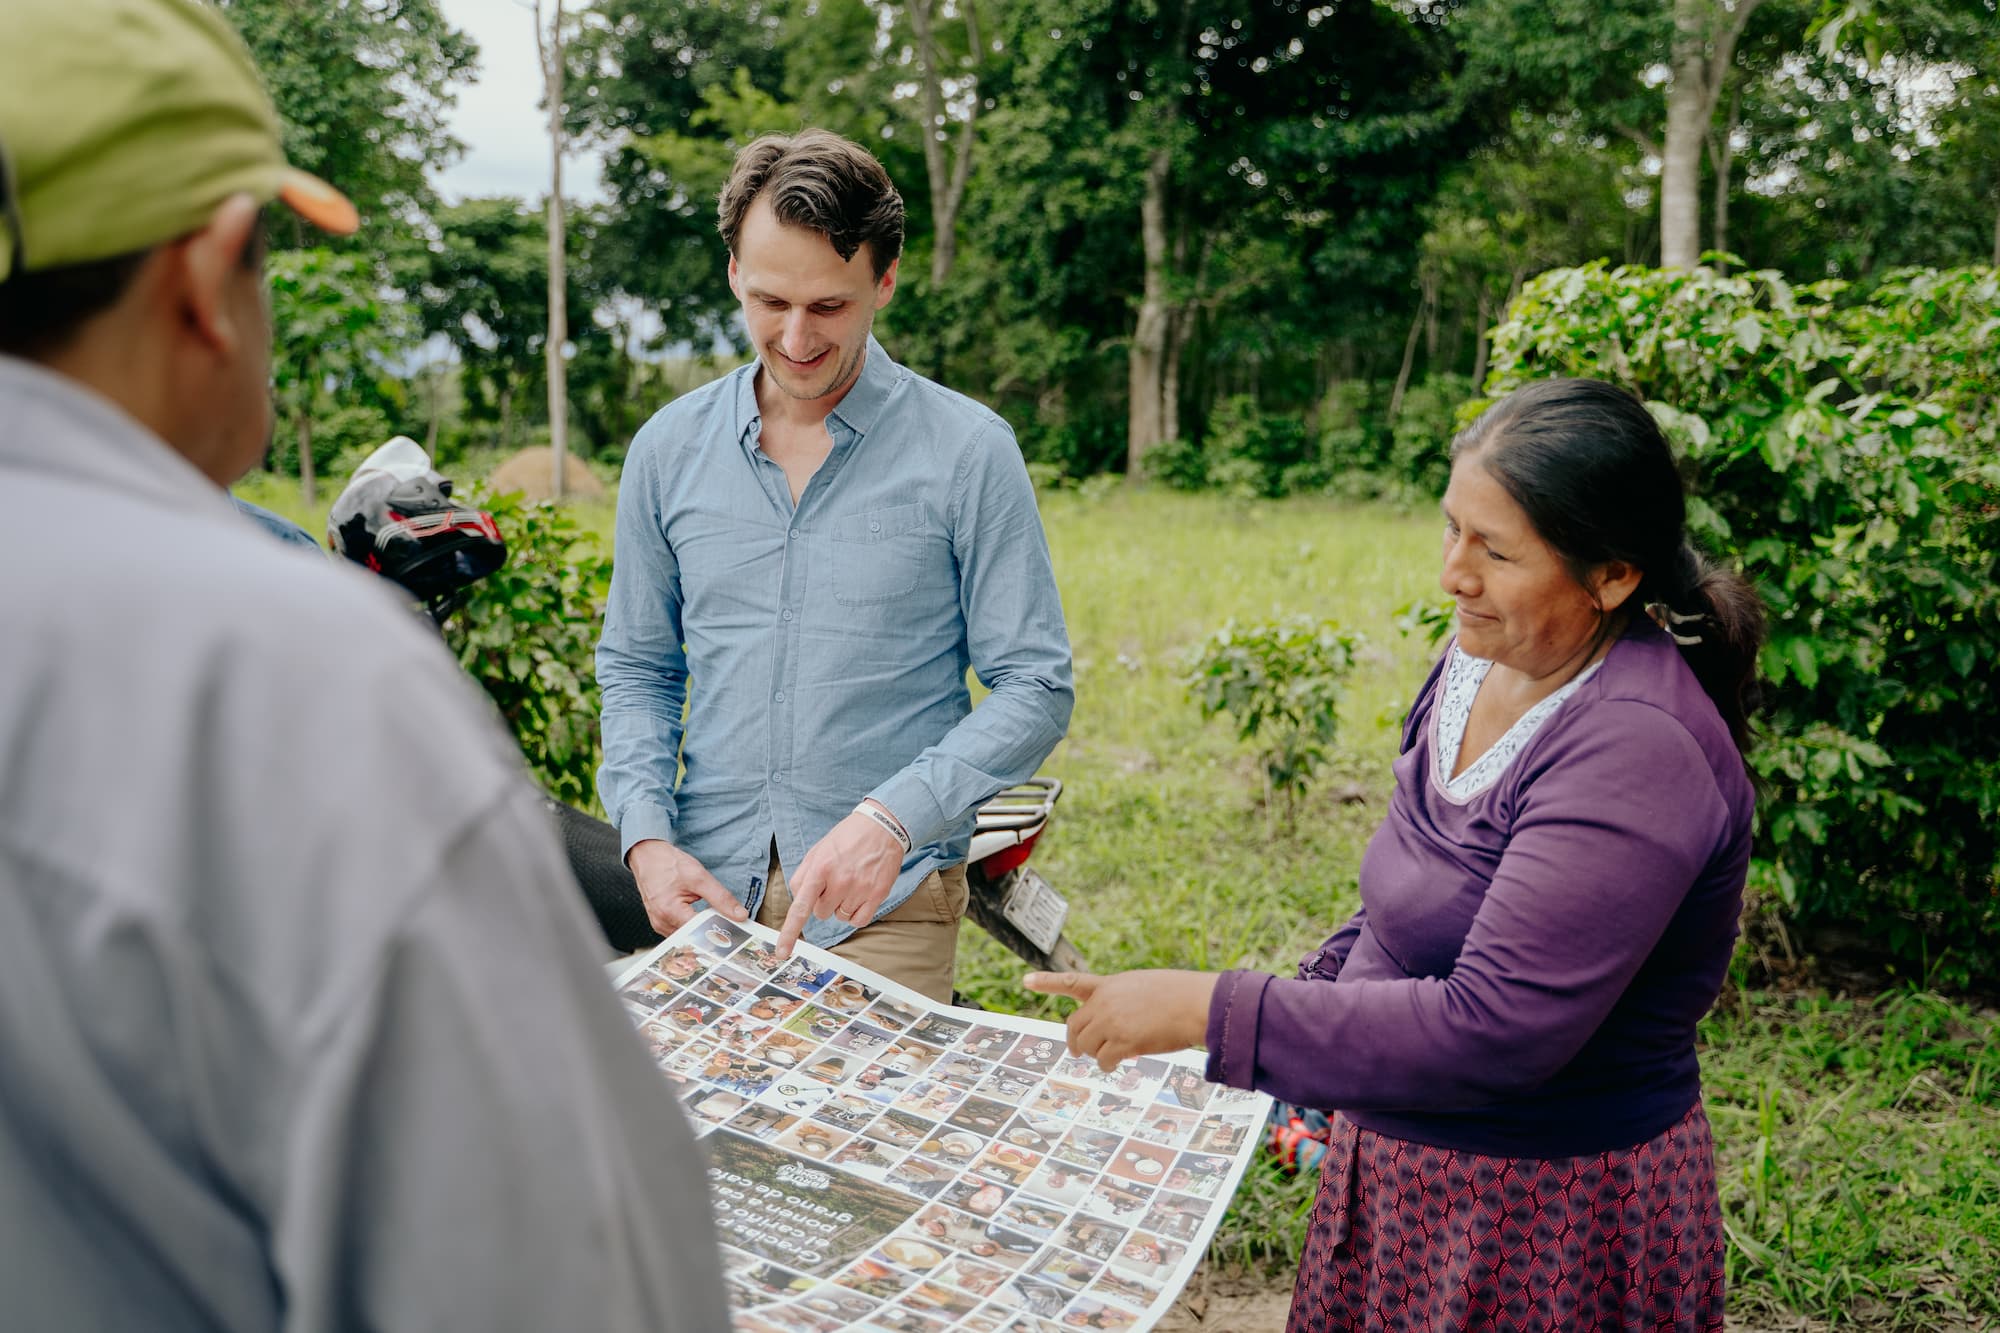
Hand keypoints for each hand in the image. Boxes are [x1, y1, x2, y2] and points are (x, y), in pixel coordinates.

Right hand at [627, 839, 747, 934]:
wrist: (648, 855)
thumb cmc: (668, 864)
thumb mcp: (699, 877)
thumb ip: (721, 898)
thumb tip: (739, 915)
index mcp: (670, 911)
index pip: (701, 931)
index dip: (720, 930)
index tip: (736, 929)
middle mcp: (662, 922)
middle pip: (694, 937)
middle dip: (712, 932)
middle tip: (729, 926)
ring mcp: (659, 924)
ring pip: (687, 936)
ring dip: (702, 930)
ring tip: (716, 920)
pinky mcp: (660, 922)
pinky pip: (680, 930)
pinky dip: (692, 926)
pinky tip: (702, 919)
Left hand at [775, 809, 904, 957]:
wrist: (882, 827)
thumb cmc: (847, 838)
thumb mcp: (818, 850)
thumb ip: (803, 875)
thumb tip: (798, 898)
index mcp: (820, 868)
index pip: (800, 907)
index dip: (789, 932)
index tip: (782, 952)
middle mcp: (839, 881)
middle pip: (820, 913)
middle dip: (823, 901)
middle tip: (834, 882)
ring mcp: (859, 889)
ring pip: (839, 917)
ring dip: (841, 906)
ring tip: (850, 882)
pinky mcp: (877, 894)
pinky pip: (858, 920)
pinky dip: (855, 914)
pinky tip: (859, 896)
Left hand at [1022, 970, 1218, 1071]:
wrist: (1197, 1003)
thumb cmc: (1179, 996)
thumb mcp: (1144, 987)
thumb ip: (1123, 1003)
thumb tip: (1115, 1032)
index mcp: (1110, 985)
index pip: (1072, 982)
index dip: (1047, 982)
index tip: (1025, 981)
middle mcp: (1105, 1002)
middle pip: (1074, 1026)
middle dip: (1075, 1041)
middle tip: (1078, 1051)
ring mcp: (1112, 1022)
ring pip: (1086, 1046)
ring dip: (1096, 1054)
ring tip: (1112, 1055)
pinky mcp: (1123, 1042)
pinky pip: (1104, 1061)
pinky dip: (1108, 1066)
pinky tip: (1119, 1063)